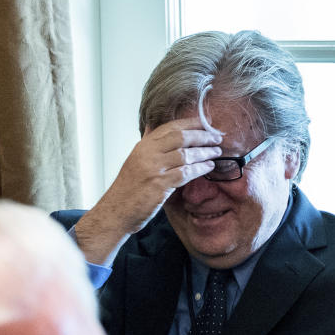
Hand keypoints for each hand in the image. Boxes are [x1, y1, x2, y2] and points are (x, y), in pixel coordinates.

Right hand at [73, 118, 221, 264]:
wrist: (116, 212)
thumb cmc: (129, 188)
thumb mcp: (135, 159)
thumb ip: (148, 143)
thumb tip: (153, 125)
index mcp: (143, 146)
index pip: (170, 127)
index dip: (191, 123)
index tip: (208, 122)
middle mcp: (147, 153)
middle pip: (180, 137)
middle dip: (202, 135)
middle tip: (218, 136)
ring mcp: (153, 168)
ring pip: (185, 154)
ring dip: (205, 152)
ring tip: (218, 151)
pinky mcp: (159, 185)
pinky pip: (185, 173)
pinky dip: (200, 169)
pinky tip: (210, 167)